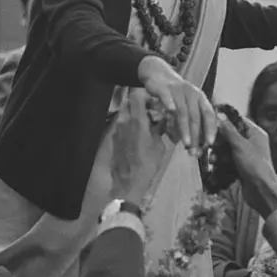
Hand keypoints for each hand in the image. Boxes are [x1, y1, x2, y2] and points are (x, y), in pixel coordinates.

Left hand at [111, 89, 167, 205]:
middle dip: (139, 104)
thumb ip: (159, 129)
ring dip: (134, 115)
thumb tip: (162, 120)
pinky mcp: (113, 138)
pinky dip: (130, 125)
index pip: (136, 95)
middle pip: (129, 102)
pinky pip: (122, 125)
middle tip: (151, 111)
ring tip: (147, 123)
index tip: (154, 100)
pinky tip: (139, 134)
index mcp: (137, 120)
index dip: (145, 94)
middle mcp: (124, 121)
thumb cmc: (148, 164)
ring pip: (125, 113)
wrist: (129, 183)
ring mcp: (116, 129)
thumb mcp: (159, 146)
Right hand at [138, 56, 216, 153]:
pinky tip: (170, 111)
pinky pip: (167, 96)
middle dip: (196, 136)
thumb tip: (193, 146)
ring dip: (185, 129)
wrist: (158, 74)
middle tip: (195, 151)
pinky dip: (169, 103)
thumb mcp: (186, 107)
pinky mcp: (164, 88)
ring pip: (183, 111)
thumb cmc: (174, 95)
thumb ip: (189, 124)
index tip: (210, 143)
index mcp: (200, 98)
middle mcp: (192, 93)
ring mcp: (178, 90)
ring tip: (186, 143)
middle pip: (196, 117)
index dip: (210, 129)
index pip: (208, 114)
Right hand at [217, 114, 276, 218]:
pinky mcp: (242, 166)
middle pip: (232, 135)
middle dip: (219, 140)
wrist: (261, 191)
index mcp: (256, 133)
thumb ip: (229, 131)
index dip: (225, 121)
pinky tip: (214, 165)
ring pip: (229, 149)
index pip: (239, 121)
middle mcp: (252, 142)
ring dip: (218, 153)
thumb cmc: (254, 165)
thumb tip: (220, 116)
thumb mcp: (239, 145)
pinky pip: (229, 160)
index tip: (211, 122)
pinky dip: (222, 162)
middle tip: (209, 145)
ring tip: (211, 159)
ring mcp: (247, 155)